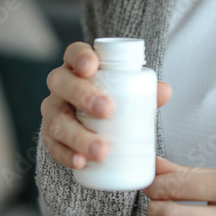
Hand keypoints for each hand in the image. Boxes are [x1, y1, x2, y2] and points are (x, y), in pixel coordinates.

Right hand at [41, 40, 172, 169]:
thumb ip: (145, 90)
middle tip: (107, 110)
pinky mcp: (51, 137)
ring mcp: (53, 111)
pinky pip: (54, 146)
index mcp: (79, 66)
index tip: (92, 67)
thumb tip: (165, 91)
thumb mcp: (128, 91)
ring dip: (79, 136)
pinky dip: (67, 155)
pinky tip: (81, 162)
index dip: (80, 57)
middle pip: (62, 84)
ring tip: (101, 150)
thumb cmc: (115, 98)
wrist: (98, 122)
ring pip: (57, 120)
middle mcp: (61, 85)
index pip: (74, 53)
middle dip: (83, 96)